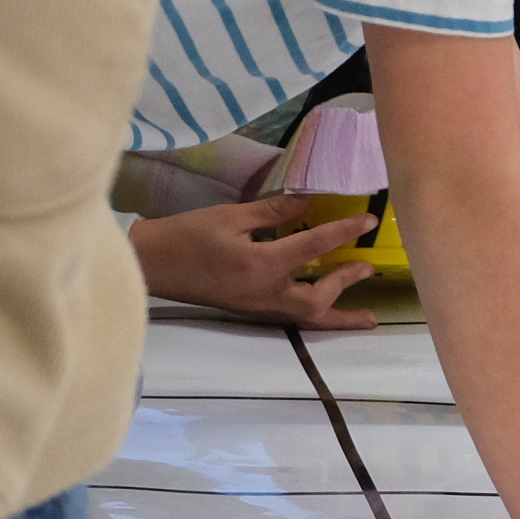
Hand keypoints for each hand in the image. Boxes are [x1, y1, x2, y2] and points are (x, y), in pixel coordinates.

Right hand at [127, 196, 383, 327]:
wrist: (150, 265)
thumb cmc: (186, 236)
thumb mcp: (231, 215)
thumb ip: (273, 211)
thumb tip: (308, 201)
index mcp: (262, 266)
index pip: (314, 247)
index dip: (344, 232)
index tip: (369, 220)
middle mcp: (265, 293)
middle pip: (317, 300)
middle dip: (345, 285)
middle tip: (368, 269)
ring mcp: (256, 306)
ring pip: (306, 317)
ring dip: (337, 315)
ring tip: (363, 316)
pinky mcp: (248, 309)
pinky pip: (289, 316)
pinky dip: (312, 313)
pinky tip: (322, 305)